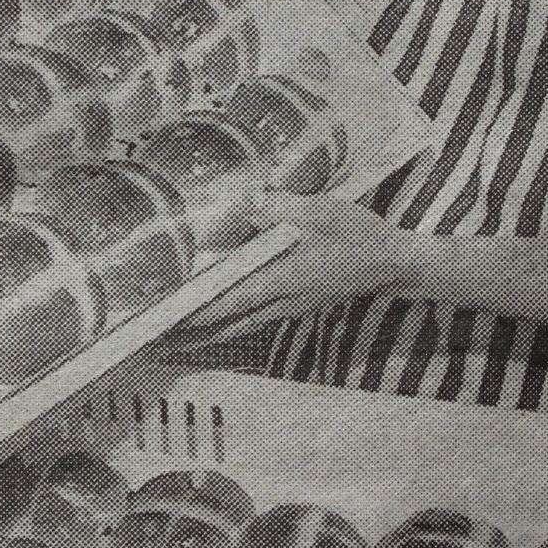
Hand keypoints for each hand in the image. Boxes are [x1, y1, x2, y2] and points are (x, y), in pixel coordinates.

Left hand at [167, 193, 423, 346]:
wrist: (392, 262)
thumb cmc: (356, 235)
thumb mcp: (318, 212)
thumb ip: (276, 208)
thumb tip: (240, 204)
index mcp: (283, 279)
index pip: (229, 301)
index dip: (196, 313)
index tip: (166, 322)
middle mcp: (281, 301)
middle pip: (227, 324)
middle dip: (190, 335)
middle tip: (155, 342)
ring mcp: (289, 307)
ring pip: (239, 326)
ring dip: (206, 334)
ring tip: (173, 339)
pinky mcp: (294, 305)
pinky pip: (253, 319)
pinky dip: (228, 323)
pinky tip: (214, 322)